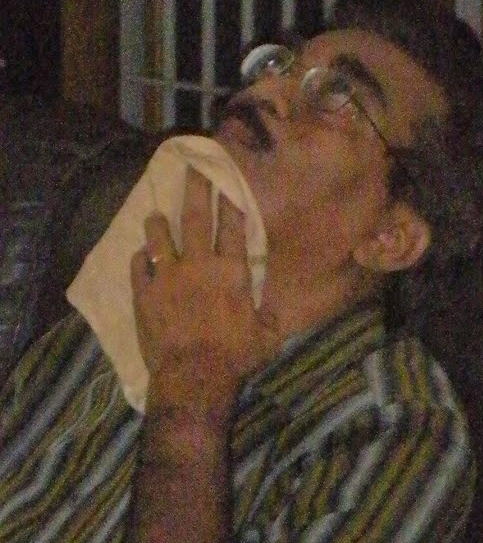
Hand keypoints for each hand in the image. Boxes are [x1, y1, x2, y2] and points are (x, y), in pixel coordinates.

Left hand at [132, 171, 276, 425]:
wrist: (194, 376)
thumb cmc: (236, 358)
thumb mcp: (268, 338)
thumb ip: (272, 316)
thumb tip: (283, 308)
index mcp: (232, 273)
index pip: (233, 226)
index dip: (231, 199)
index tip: (228, 176)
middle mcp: (199, 265)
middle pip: (196, 218)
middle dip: (196, 188)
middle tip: (193, 166)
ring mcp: (168, 276)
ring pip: (159, 236)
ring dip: (158, 223)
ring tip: (157, 215)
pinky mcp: (145, 292)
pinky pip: (139, 266)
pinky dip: (140, 259)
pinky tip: (142, 256)